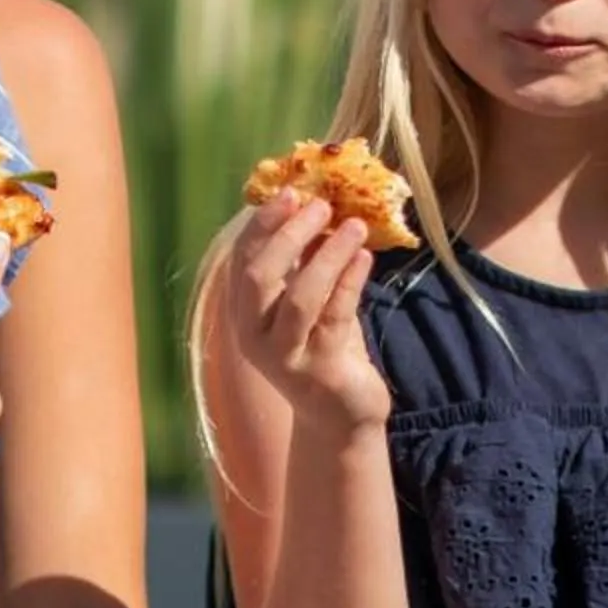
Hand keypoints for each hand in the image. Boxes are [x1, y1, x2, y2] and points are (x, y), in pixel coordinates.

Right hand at [221, 191, 391, 431]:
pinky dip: (351, 282)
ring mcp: (286, 357)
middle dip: (289, 235)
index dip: (263, 224)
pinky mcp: (321, 372)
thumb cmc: (321, 349)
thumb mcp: (306, 303)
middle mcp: (254, 336)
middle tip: (320, 205)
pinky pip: (336, 317)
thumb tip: (317, 207)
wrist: (337, 415)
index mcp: (243, 314)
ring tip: (353, 226)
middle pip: (259, 277)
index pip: (242, 260)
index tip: (289, 192)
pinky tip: (365, 258)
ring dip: (328, 256)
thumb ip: (304, 264)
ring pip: (301, 297)